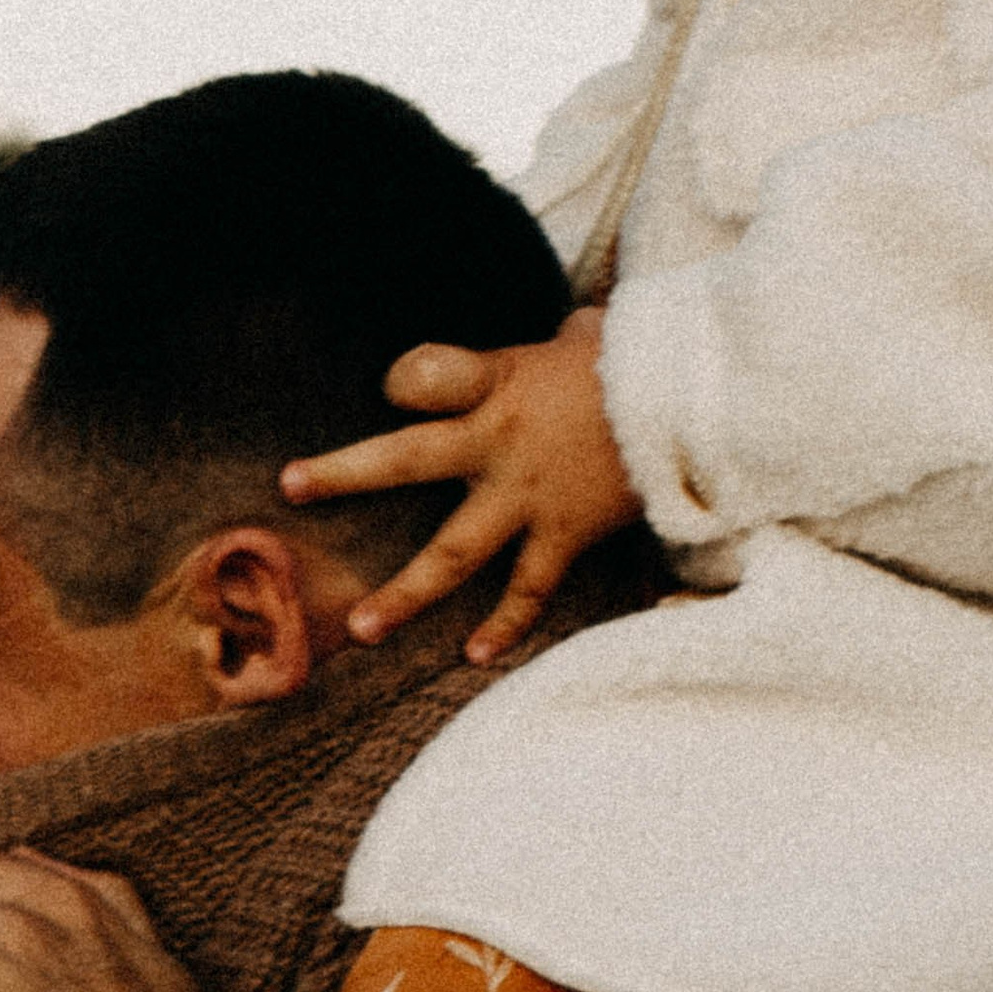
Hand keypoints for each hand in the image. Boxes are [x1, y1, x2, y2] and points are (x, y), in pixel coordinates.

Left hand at [280, 307, 640, 660]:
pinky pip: (527, 589)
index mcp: (498, 383)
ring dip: (407, 593)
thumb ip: (542, 349)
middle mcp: (500, 441)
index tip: (390, 388)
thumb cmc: (635, 366)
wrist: (700, 403)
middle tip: (292, 488)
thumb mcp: (578, 338)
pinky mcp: (565, 533)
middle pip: (407, 457)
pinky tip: (472, 655)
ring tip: (363, 631)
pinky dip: (504, 625)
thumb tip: (563, 337)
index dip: (402, 380)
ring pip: (454, 552)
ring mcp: (529, 495)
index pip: (425, 375)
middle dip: (345, 474)